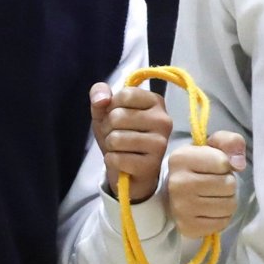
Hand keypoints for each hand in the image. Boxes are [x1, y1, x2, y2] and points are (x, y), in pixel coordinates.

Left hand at [91, 83, 171, 205]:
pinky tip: (122, 163)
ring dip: (110, 145)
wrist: (129, 171)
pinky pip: (117, 158)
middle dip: (108, 128)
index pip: (125, 94)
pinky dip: (112, 161)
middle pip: (117, 116)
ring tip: (120, 149)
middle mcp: (163, 120)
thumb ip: (99, 92)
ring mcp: (160, 143)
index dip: (111, 107)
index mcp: (155, 101)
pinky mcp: (151, 165)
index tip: (118, 116)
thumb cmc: (120, 134)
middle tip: (117, 135)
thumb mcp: (105, 110)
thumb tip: (101, 99)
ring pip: (116, 138)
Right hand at [165, 130, 245, 239]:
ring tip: (215, 195)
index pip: (223, 163)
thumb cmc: (200, 165)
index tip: (214, 166)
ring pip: (228, 206)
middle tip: (216, 182)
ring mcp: (180, 208)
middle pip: (228, 185)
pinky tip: (211, 209)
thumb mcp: (215, 144)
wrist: (176, 192)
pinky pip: (222, 223)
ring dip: (228, 200)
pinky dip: (222, 217)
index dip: (225, 164)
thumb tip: (239, 164)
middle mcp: (177, 183)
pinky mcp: (187, 227)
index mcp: (181, 158)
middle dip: (228, 183)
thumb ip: (231, 142)